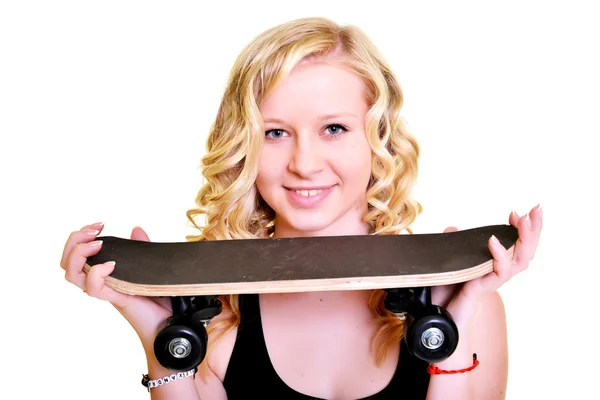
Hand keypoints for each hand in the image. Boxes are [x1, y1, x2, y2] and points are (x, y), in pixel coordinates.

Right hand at [60, 222, 173, 346]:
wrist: (172, 323)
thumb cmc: (160, 297)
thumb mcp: (149, 266)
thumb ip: (141, 248)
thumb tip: (136, 229)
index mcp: (103, 272)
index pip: (75, 254)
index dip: (80, 236)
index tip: (100, 224)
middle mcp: (99, 282)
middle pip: (66, 263)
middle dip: (74, 240)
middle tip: (95, 231)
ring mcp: (106, 291)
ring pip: (72, 275)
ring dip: (79, 254)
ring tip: (98, 244)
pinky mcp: (116, 299)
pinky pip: (94, 289)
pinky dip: (97, 273)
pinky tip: (111, 265)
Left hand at [440, 204, 542, 321]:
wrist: (436, 314)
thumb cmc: (446, 291)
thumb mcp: (449, 262)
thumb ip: (454, 244)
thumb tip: (453, 228)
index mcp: (494, 264)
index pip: (516, 244)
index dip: (521, 228)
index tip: (517, 212)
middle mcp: (498, 272)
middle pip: (526, 251)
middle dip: (534, 229)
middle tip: (536, 209)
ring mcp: (493, 280)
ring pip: (520, 261)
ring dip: (524, 239)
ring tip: (523, 220)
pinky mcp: (485, 288)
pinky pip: (499, 272)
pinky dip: (499, 255)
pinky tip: (493, 240)